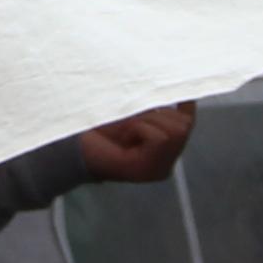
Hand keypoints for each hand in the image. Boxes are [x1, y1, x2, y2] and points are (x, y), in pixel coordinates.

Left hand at [76, 104, 198, 183]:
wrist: (74, 146)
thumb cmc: (100, 128)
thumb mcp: (133, 114)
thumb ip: (154, 108)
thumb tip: (177, 91)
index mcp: (164, 154)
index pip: (187, 124)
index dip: (187, 105)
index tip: (186, 92)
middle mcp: (165, 166)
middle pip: (184, 125)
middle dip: (158, 115)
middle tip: (132, 124)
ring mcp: (158, 170)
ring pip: (175, 130)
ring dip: (147, 122)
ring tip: (127, 132)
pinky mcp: (147, 170)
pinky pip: (159, 137)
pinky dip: (140, 129)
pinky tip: (125, 139)